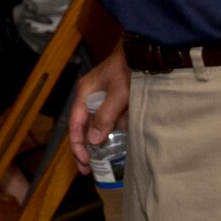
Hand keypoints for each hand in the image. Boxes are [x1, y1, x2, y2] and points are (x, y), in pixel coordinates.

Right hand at [68, 47, 130, 170]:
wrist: (145, 51)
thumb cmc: (129, 70)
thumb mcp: (117, 94)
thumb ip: (104, 117)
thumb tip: (93, 140)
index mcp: (85, 94)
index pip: (75, 124)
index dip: (77, 145)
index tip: (85, 162)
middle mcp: (91, 97)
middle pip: (84, 127)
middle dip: (86, 149)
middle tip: (90, 169)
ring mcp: (103, 98)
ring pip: (98, 125)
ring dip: (101, 142)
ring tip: (105, 162)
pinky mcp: (116, 99)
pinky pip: (111, 119)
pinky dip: (114, 132)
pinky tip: (121, 145)